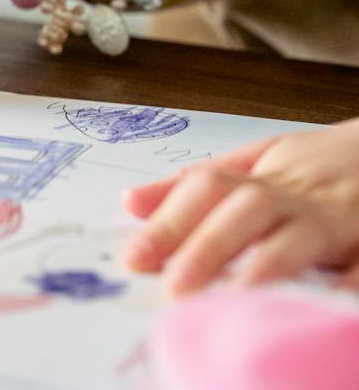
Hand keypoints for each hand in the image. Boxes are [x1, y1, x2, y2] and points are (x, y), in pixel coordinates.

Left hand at [123, 117, 358, 294]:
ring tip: (237, 300)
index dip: (169, 221)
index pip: (206, 189)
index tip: (134, 259)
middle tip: (175, 289)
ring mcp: (340, 216)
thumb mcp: (254, 163)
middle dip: (209, 247)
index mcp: (262, 178)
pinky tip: (330, 302)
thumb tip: (129, 203)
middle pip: (248, 211)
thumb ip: (194, 186)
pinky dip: (352, 281)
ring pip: (302, 235)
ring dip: (268, 265)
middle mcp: (297, 195)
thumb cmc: (316, 165)